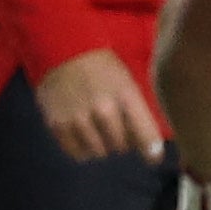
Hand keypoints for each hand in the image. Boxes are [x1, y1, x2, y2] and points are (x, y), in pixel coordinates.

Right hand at [35, 49, 163, 162]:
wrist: (63, 52)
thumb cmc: (103, 69)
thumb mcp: (128, 83)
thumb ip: (137, 111)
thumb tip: (147, 145)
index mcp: (126, 97)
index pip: (145, 134)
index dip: (152, 151)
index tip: (153, 157)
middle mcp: (102, 110)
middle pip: (121, 146)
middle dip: (123, 142)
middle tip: (118, 132)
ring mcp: (77, 119)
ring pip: (98, 152)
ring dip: (102, 146)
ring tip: (99, 133)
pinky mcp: (57, 125)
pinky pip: (75, 152)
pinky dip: (82, 149)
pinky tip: (84, 137)